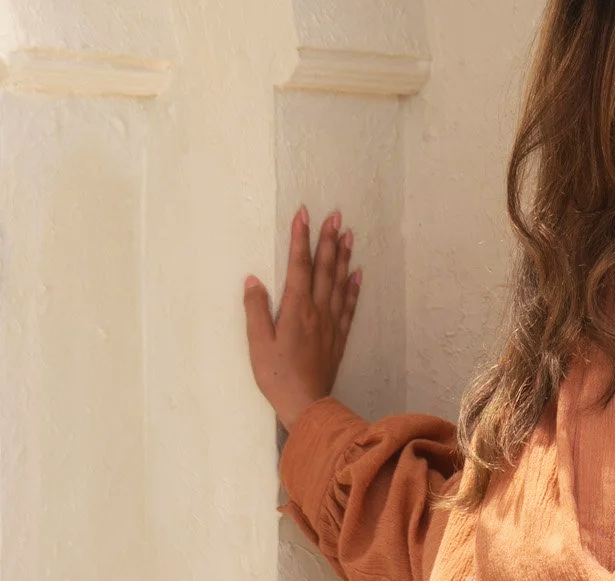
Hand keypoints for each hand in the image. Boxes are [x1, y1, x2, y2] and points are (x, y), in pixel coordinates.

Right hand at [244, 206, 361, 430]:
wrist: (306, 403)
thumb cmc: (276, 375)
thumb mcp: (258, 344)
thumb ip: (256, 310)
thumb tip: (253, 280)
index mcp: (297, 308)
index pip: (299, 265)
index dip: (301, 238)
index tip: (304, 215)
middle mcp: (318, 309)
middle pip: (324, 267)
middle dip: (328, 239)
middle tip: (335, 215)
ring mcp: (331, 321)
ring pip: (339, 281)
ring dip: (343, 256)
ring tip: (348, 234)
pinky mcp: (339, 334)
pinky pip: (349, 304)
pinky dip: (353, 286)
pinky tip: (357, 273)